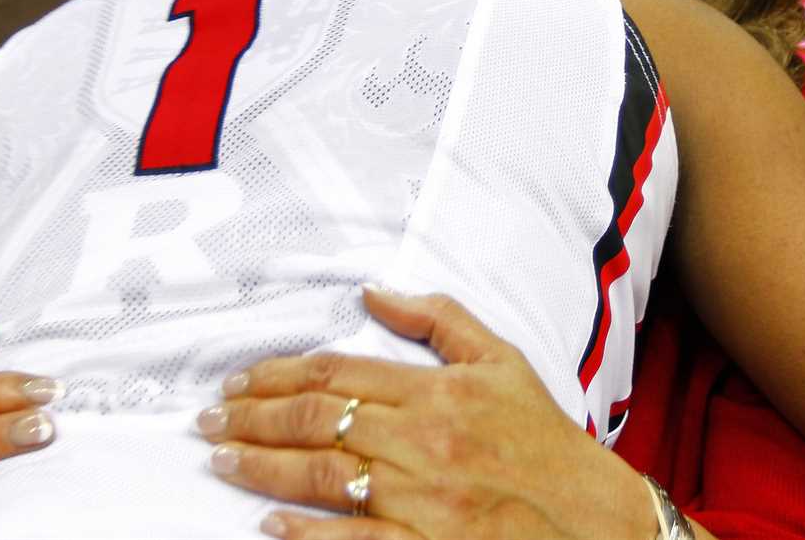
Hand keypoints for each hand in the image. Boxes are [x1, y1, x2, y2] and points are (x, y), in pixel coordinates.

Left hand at [197, 289, 656, 539]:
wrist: (596, 519)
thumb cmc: (543, 440)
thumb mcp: (501, 361)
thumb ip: (437, 318)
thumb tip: (374, 289)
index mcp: (437, 391)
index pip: (337, 370)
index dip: (276, 374)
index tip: (238, 382)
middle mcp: (424, 441)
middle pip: (317, 419)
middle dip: (252, 418)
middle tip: (209, 420)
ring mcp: (424, 500)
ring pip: (322, 475)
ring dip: (261, 466)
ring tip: (221, 460)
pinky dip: (306, 532)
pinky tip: (269, 522)